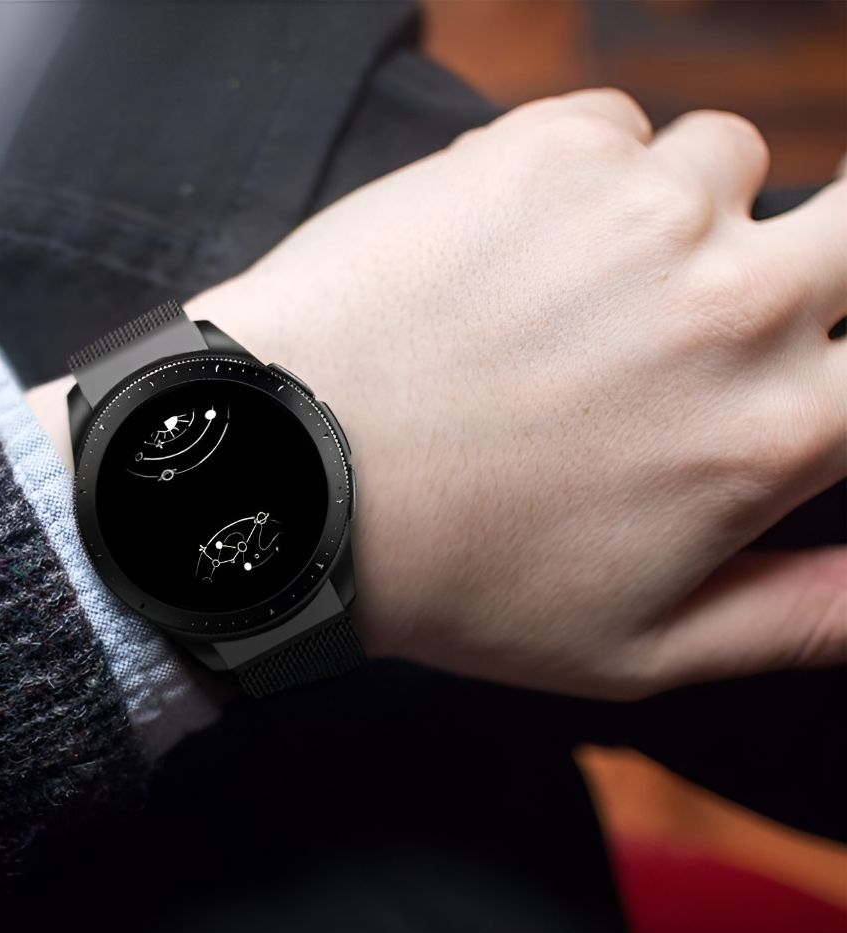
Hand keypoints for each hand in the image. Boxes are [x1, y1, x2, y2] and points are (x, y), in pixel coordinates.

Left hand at [185, 88, 846, 697]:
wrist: (295, 481)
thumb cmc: (459, 577)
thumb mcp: (638, 647)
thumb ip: (798, 618)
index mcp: (776, 429)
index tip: (809, 351)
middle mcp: (734, 302)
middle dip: (829, 249)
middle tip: (734, 291)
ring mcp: (638, 208)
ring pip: (726, 164)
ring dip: (681, 216)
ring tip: (580, 290)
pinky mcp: (542, 150)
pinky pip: (617, 128)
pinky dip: (585, 176)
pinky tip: (512, 249)